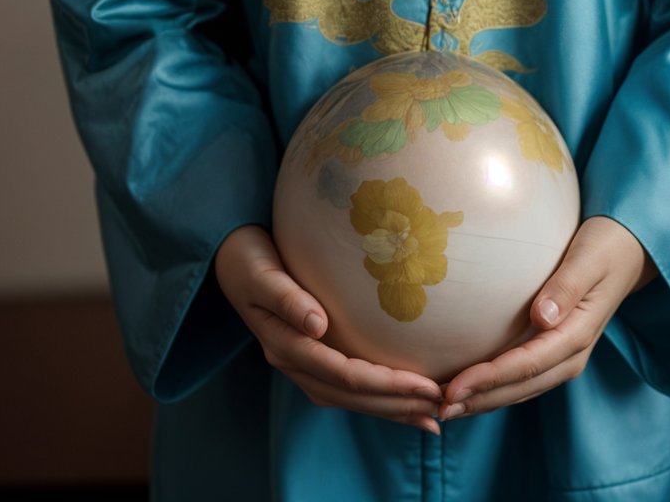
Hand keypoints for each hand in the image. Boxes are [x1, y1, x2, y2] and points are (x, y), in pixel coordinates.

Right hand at [214, 224, 444, 432]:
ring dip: (391, 409)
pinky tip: (402, 398)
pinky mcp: (309, 355)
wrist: (228, 255)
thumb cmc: (247, 257)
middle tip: (441, 408)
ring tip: (431, 415)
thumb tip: (319, 325)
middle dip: (397, 405)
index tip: (426, 385)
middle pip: (351, 395)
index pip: (344, 374)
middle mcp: (293, 362)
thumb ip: (287, 297)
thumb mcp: (261, 272)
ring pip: (350, 397)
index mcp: (284, 345)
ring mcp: (300, 362)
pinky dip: (376, 395)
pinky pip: (346, 385)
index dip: (387, 384)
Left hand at [437, 215, 657, 421]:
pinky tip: (472, 388)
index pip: (527, 364)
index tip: (454, 388)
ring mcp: (566, 356)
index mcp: (578, 334)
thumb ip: (567, 286)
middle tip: (438, 408)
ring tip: (446, 407)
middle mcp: (572, 354)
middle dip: (480, 400)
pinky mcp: (557, 350)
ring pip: (522, 389)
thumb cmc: (604, 247)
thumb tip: (542, 317)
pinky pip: (525, 377)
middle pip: (521, 386)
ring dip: (485, 400)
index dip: (489, 379)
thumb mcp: (589, 259)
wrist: (628, 251)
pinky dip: (497, 388)